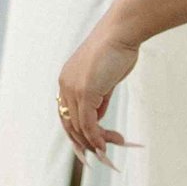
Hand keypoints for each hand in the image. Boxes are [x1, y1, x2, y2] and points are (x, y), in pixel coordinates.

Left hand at [57, 17, 138, 163]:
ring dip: (96, 141)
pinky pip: (88, 123)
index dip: (77, 132)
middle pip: (69, 124)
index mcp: (66, 81)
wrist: (121, 32)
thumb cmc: (116, 50)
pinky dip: (96, 137)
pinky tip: (107, 144)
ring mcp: (73, 89)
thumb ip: (98, 98)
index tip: (92, 144)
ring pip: (79, 126)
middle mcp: (65, 86)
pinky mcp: (85, 92)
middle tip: (102, 152)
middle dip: (85, 142)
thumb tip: (98, 116)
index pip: (66, 114)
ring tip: (113, 146)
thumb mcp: (104, 78)